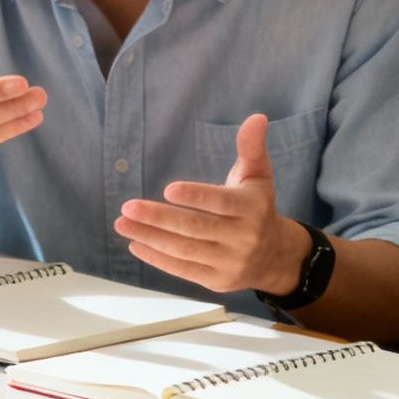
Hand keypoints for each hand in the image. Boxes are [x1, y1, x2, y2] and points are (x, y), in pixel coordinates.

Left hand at [114, 114, 305, 294]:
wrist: (275, 256)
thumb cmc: (258, 207)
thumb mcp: (258, 175)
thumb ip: (252, 147)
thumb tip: (256, 118)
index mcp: (253, 208)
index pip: (222, 203)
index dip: (196, 196)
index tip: (168, 189)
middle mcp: (243, 238)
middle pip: (196, 227)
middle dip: (159, 218)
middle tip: (128, 207)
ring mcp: (230, 262)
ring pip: (185, 250)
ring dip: (151, 237)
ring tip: (123, 224)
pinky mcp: (217, 280)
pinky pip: (183, 270)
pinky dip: (158, 258)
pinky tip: (136, 244)